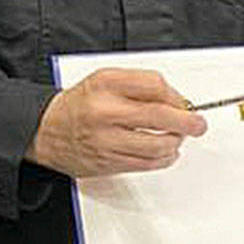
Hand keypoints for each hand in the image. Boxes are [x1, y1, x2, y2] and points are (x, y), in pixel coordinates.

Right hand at [27, 67, 205, 176]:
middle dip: (187, 122)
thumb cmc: (79, 104)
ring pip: (156, 144)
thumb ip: (139, 85)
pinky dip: (163, 159)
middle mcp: (105, 112)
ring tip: (177, 138)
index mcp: (105, 85)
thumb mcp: (104, 80)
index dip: (176, 96)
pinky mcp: (108, 163)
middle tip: (197, 124)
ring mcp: (106, 141)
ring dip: (175, 142)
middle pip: (160, 116)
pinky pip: (146, 164)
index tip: (183, 102)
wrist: (45, 131)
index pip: (154, 86)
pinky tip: (166, 152)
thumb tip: (175, 100)